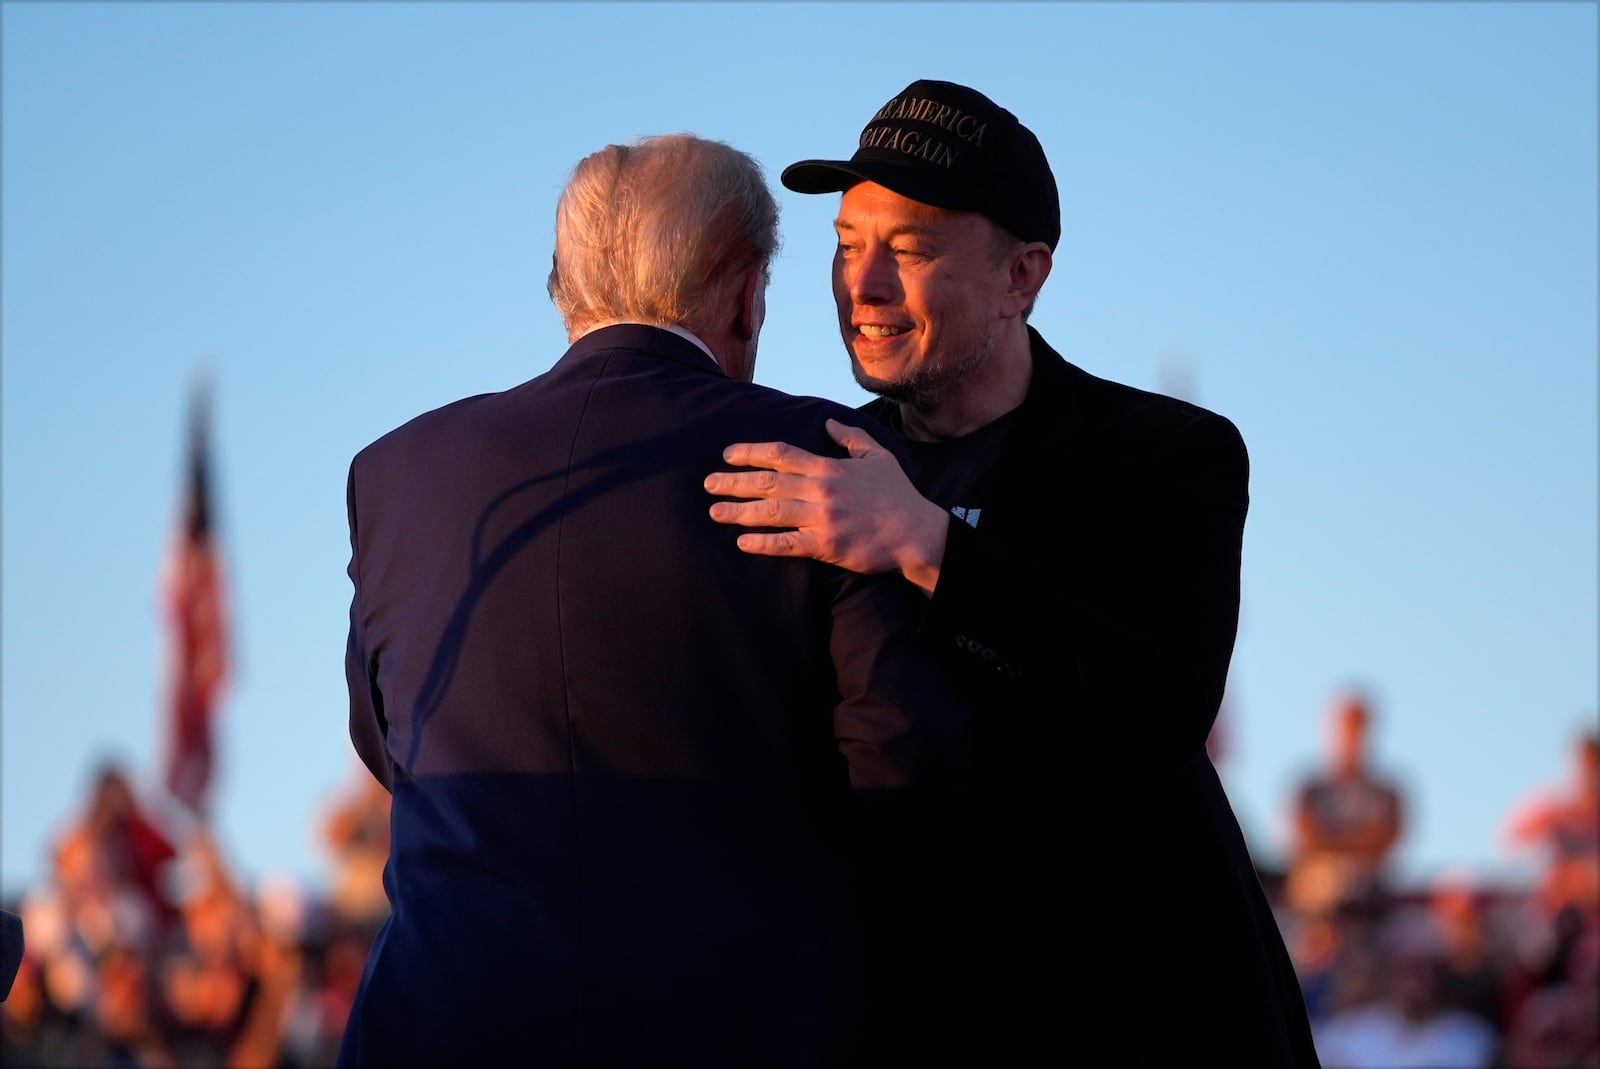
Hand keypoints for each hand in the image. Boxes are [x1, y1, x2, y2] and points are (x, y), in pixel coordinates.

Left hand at [704, 418, 947, 594]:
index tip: (728, 455)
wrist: (916, 534)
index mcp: (828, 468)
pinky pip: (786, 543)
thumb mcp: (877, 457)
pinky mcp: (826, 545)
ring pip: (770, 512)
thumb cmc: (898, 496)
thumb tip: (827, 422)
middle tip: (708, 484)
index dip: (750, 453)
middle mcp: (820, 490)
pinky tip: (742, 542)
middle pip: (766, 482)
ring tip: (714, 512)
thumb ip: (850, 437)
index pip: (781, 454)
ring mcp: (821, 518)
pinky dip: (762, 543)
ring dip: (738, 511)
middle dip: (733, 482)